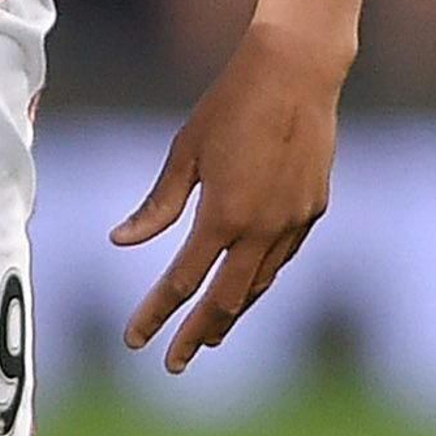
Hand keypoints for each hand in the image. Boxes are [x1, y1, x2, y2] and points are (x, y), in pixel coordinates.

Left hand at [109, 26, 341, 371]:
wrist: (296, 73)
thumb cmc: (230, 104)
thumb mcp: (185, 152)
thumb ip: (158, 205)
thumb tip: (121, 241)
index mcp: (223, 216)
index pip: (182, 282)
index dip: (156, 315)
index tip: (135, 341)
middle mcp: (262, 230)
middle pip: (226, 301)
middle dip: (198, 335)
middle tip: (175, 362)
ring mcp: (294, 223)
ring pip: (259, 285)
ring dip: (232, 313)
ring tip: (210, 335)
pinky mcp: (314, 210)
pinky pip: (282, 258)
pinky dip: (260, 278)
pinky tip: (247, 285)